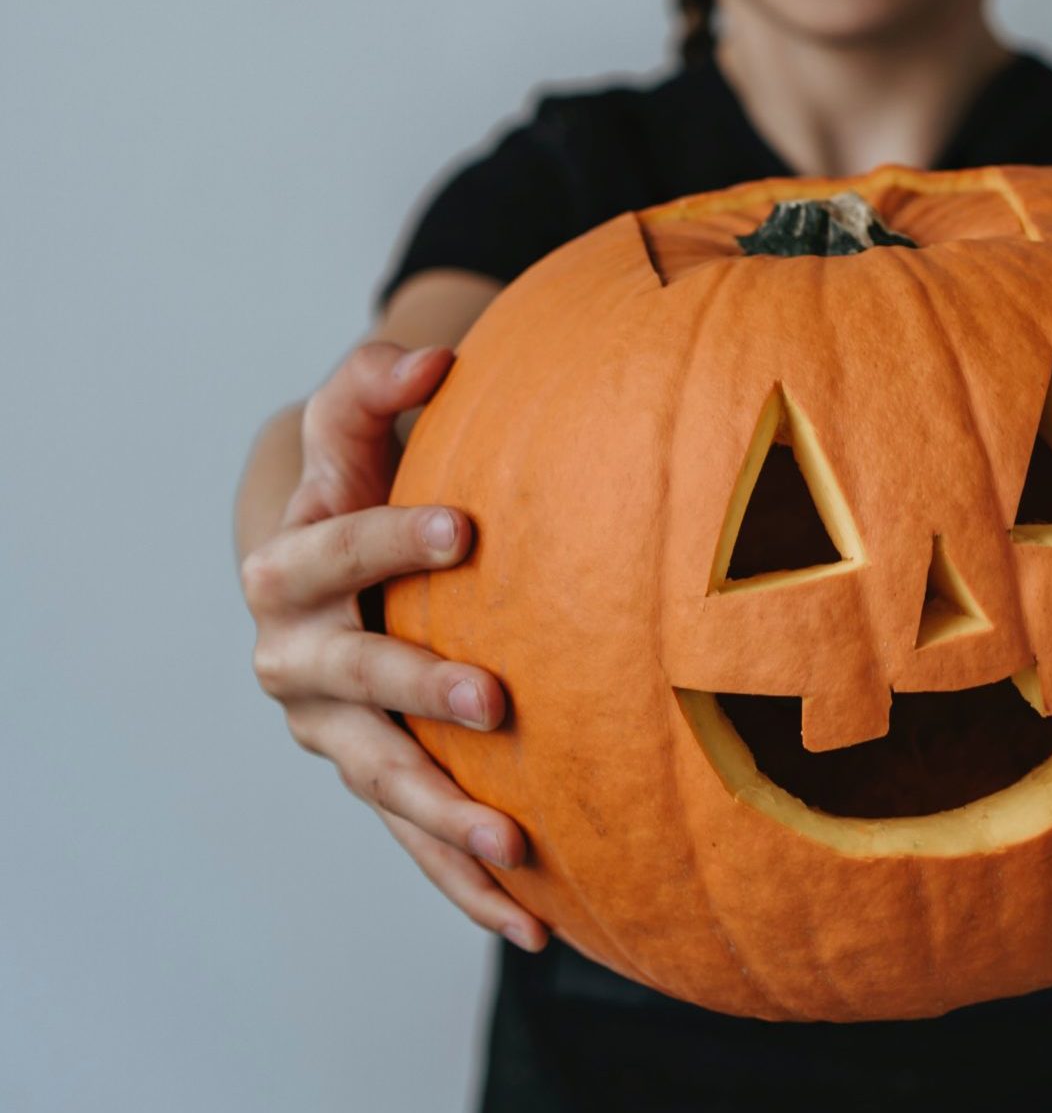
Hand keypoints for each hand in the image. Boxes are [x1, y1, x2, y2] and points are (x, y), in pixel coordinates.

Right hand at [240, 341, 548, 950]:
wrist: (330, 561)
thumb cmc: (359, 473)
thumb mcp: (354, 416)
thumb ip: (378, 380)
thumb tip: (435, 358)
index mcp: (289, 567)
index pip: (332, 551)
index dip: (389, 539)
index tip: (467, 528)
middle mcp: (296, 659)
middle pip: (348, 683)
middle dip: (415, 692)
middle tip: (495, 702)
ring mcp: (333, 733)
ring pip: (381, 782)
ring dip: (443, 818)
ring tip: (515, 842)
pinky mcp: (375, 780)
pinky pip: (413, 842)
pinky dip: (465, 886)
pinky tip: (534, 919)